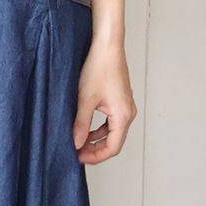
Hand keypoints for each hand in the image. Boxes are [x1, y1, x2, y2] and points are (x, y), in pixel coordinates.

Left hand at [72, 40, 136, 164]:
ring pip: (113, 132)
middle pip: (114, 142)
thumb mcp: (85, 99)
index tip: (79, 158)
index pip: (112, 147)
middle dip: (95, 150)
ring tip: (79, 142)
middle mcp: (128, 113)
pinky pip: (112, 122)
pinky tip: (86, 128)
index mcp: (123, 116)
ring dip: (97, 140)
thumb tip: (76, 143)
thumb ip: (81, 124)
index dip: (96, 156)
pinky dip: (100, 129)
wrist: (107, 47)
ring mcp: (126, 106)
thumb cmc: (99, 68)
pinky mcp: (120, 100)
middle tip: (77, 152)